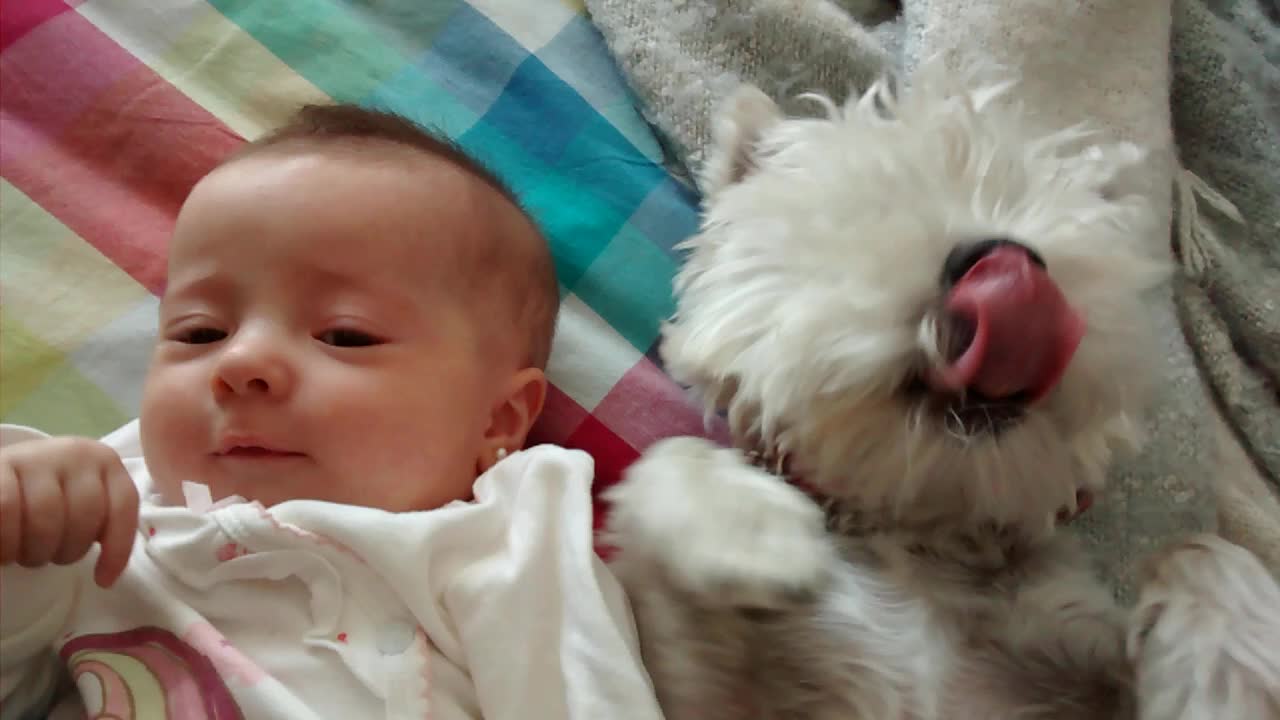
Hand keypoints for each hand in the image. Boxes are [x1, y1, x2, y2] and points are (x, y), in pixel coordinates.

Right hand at [0, 437, 139, 586]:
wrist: (2, 473)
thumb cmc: (47, 495)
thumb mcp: (80, 501)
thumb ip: (100, 521)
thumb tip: (110, 573)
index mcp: (104, 462)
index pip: (124, 506)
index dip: (118, 549)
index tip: (104, 581)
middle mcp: (75, 452)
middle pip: (84, 518)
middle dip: (66, 550)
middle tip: (46, 556)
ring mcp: (36, 456)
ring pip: (46, 518)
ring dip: (33, 550)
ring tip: (22, 553)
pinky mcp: (1, 466)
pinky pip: (7, 510)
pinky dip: (6, 540)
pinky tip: (3, 551)